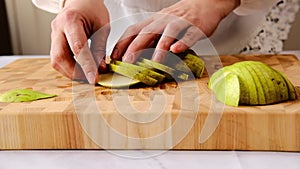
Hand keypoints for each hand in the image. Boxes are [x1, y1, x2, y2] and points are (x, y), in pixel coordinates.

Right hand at [50, 0, 109, 83]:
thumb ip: (100, 48)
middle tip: (90, 79)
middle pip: (60, 57)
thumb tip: (100, 69)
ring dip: (71, 73)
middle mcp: (57, 28)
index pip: (78, 48)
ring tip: (86, 76)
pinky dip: (68, 68)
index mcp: (71, 20)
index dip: (86, 66)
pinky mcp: (54, 42)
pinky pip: (58, 59)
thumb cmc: (92, 10)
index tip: (94, 79)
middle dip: (75, 73)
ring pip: (56, 61)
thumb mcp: (102, 27)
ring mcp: (53, 35)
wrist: (80, 1)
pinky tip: (80, 70)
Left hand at [111, 0, 239, 62]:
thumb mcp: (161, 25)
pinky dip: (182, 43)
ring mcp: (180, 23)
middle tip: (127, 61)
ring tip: (154, 61)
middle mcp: (164, 21)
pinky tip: (176, 50)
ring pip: (167, 33)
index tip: (114, 57)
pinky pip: (188, 36)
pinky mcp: (195, 27)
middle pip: (147, 32)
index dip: (122, 43)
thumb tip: (134, 55)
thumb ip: (150, 38)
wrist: (204, 4)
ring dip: (160, 47)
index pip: (133, 30)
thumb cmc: (180, 17)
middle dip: (135, 47)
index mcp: (153, 21)